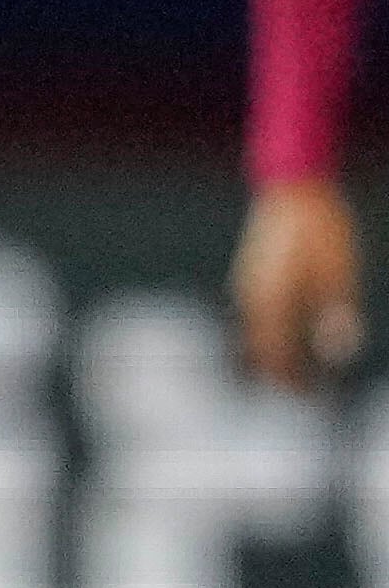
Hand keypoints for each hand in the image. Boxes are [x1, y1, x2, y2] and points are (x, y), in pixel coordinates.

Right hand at [233, 178, 363, 387]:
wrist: (294, 188)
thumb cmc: (323, 229)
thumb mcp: (340, 271)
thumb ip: (337, 312)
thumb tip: (340, 351)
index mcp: (273, 301)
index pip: (277, 355)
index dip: (293, 381)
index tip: (310, 400)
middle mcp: (253, 298)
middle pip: (259, 350)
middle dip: (280, 374)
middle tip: (302, 392)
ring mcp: (248, 285)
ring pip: (253, 334)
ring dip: (272, 355)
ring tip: (291, 369)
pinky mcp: (251, 274)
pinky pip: (253, 316)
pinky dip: (267, 333)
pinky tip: (281, 333)